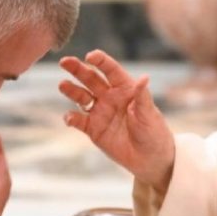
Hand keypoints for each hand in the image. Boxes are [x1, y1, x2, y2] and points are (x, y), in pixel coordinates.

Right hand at [59, 50, 174, 193]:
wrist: (151, 159)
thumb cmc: (154, 132)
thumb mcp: (149, 114)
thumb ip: (142, 96)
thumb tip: (144, 77)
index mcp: (125, 88)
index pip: (110, 70)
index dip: (100, 61)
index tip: (90, 56)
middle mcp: (109, 96)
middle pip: (90, 79)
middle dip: (77, 69)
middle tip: (65, 61)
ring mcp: (100, 112)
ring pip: (81, 96)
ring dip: (71, 90)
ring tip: (62, 85)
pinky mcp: (93, 129)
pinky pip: (79, 121)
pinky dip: (71, 118)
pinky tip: (69, 118)